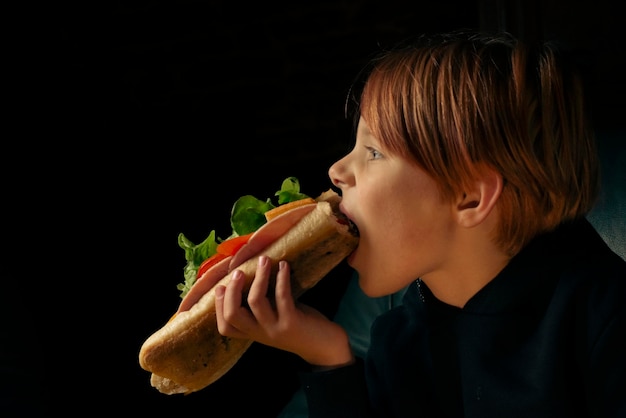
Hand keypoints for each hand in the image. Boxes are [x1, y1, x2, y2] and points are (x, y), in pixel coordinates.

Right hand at [215, 255, 353, 367]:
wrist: (326, 348)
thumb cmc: (300, 327)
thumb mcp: (275, 318)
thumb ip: (263, 305)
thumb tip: (251, 274)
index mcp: (254, 333)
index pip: (225, 326)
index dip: (217, 307)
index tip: (220, 286)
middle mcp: (260, 333)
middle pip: (232, 315)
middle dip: (231, 290)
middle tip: (238, 271)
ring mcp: (275, 329)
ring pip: (255, 301)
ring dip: (258, 277)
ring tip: (264, 260)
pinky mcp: (292, 323)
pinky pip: (282, 296)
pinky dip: (281, 278)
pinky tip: (284, 266)